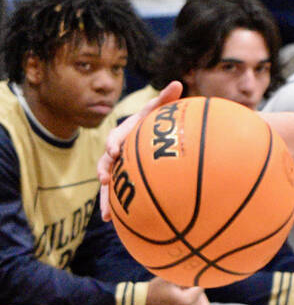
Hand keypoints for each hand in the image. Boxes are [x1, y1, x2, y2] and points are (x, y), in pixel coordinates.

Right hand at [98, 81, 182, 221]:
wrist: (154, 139)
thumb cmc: (157, 123)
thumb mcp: (161, 111)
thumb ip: (166, 99)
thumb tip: (177, 82)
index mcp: (127, 133)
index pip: (118, 136)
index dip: (115, 142)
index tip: (116, 149)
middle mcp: (118, 150)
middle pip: (107, 161)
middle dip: (105, 169)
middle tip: (105, 178)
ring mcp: (118, 168)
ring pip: (107, 182)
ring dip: (105, 196)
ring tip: (106, 212)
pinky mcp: (122, 182)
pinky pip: (115, 195)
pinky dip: (111, 206)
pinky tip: (112, 222)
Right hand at [145, 276, 209, 304]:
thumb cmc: (154, 289)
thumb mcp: (169, 278)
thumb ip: (185, 275)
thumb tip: (199, 272)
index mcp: (186, 301)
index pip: (199, 288)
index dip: (189, 284)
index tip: (178, 285)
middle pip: (197, 297)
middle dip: (189, 293)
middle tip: (173, 292)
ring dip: (186, 300)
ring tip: (171, 299)